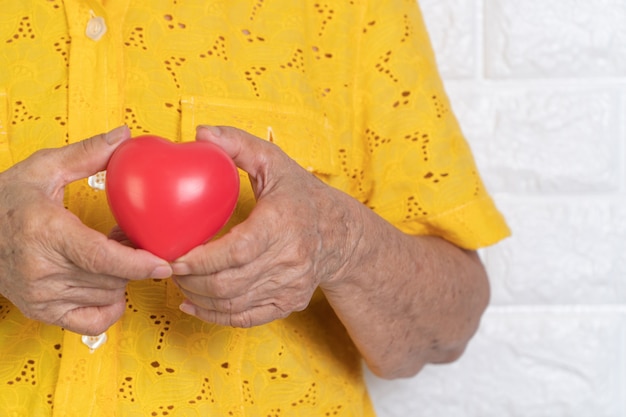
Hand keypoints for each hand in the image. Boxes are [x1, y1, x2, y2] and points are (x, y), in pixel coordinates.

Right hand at [0, 127, 172, 335]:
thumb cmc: (4, 202)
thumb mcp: (41, 169)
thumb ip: (85, 154)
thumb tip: (123, 136)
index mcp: (45, 232)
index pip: (101, 257)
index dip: (138, 263)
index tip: (163, 262)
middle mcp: (41, 269)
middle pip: (112, 277)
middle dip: (132, 259)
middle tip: (128, 236)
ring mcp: (41, 296)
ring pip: (107, 295)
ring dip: (121, 276)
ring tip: (109, 251)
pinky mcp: (42, 312)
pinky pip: (94, 321)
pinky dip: (109, 304)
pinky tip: (104, 283)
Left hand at [171, 126, 361, 327]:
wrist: (342, 235)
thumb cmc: (303, 196)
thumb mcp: (275, 162)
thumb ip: (238, 144)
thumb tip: (200, 134)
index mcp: (283, 224)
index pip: (238, 250)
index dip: (202, 260)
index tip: (174, 257)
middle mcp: (290, 260)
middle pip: (230, 283)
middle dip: (190, 281)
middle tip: (167, 268)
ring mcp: (290, 286)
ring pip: (233, 304)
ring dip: (198, 297)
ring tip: (178, 281)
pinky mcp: (288, 303)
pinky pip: (245, 319)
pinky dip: (214, 316)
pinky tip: (192, 305)